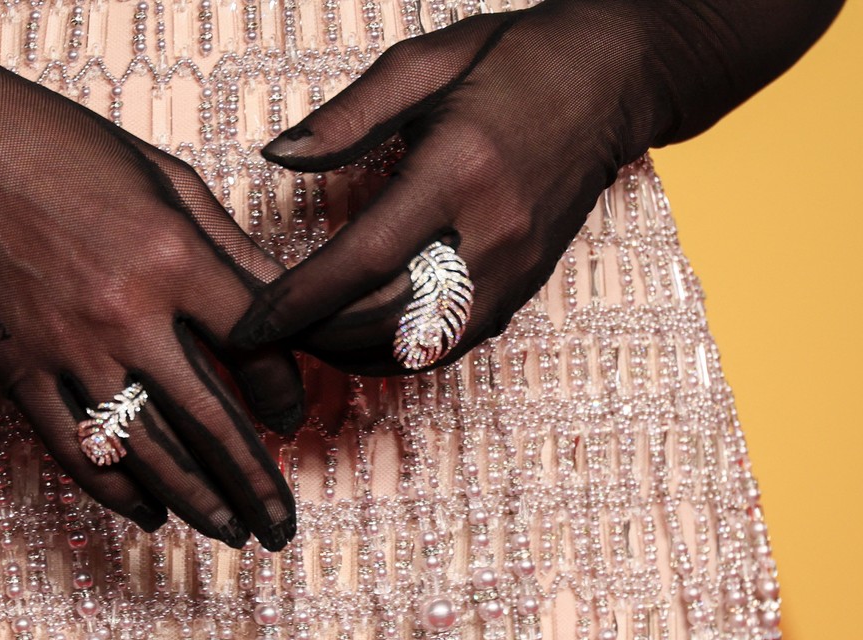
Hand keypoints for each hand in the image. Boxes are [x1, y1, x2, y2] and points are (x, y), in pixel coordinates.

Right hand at [0, 49, 303, 547]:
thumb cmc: (67, 149)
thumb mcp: (169, 178)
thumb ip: (231, 249)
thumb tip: (288, 313)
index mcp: (175, 256)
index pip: (257, 348)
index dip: (284, 394)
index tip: (292, 422)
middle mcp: (127, 313)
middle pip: (212, 422)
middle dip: (255, 485)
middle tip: (281, 527)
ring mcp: (68, 347)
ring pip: (147, 451)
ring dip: (196, 502)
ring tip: (230, 534)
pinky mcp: (18, 368)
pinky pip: (74, 448)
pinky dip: (114, 490)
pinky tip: (148, 514)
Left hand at [230, 0, 842, 373]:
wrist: (615, 78)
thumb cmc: (514, 60)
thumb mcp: (424, 63)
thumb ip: (346, 117)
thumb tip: (276, 157)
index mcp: (460, 170)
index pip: (362, 261)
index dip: (297, 303)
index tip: (247, 325)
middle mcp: (493, 231)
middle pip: (385, 318)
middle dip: (314, 337)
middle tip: (263, 335)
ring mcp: (515, 268)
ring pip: (419, 346)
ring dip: (352, 355)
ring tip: (302, 341)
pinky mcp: (525, 288)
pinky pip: (452, 344)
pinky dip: (397, 354)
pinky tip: (358, 341)